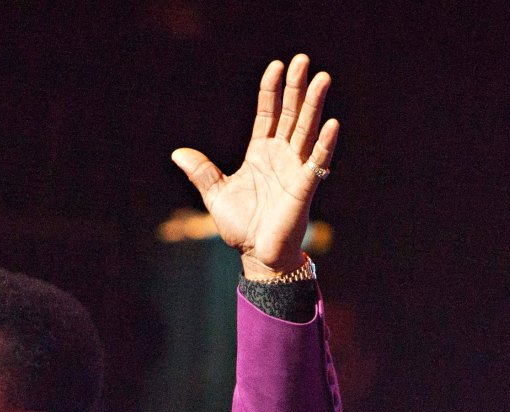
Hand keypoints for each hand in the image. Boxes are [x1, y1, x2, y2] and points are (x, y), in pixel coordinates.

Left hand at [171, 54, 338, 277]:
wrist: (256, 254)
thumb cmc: (240, 225)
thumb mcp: (216, 194)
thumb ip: (202, 171)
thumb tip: (178, 153)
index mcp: (260, 153)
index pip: (268, 114)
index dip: (271, 91)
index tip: (276, 66)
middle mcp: (280, 156)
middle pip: (290, 114)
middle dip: (296, 88)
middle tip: (302, 60)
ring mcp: (295, 168)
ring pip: (307, 130)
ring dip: (314, 105)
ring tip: (321, 79)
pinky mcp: (305, 186)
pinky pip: (317, 161)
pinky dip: (324, 143)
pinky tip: (331, 123)